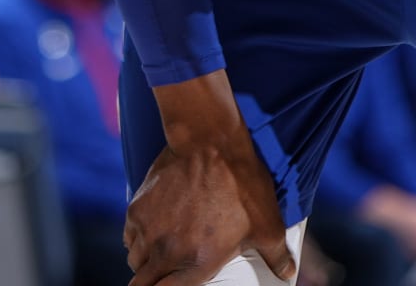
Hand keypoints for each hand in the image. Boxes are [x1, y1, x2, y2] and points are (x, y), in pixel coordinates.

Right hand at [124, 126, 295, 285]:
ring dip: (144, 261)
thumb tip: (287, 273)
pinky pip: (128, 235)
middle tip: (160, 275)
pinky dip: (136, 238)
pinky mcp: (136, 208)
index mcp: (198, 264)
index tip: (170, 285)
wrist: (210, 144)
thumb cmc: (241, 186)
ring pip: (134, 260)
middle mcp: (167, 252)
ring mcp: (148, 230)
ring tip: (158, 252)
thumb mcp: (268, 225)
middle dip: (150, 282)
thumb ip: (276, 256)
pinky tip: (150, 230)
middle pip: (142, 283)